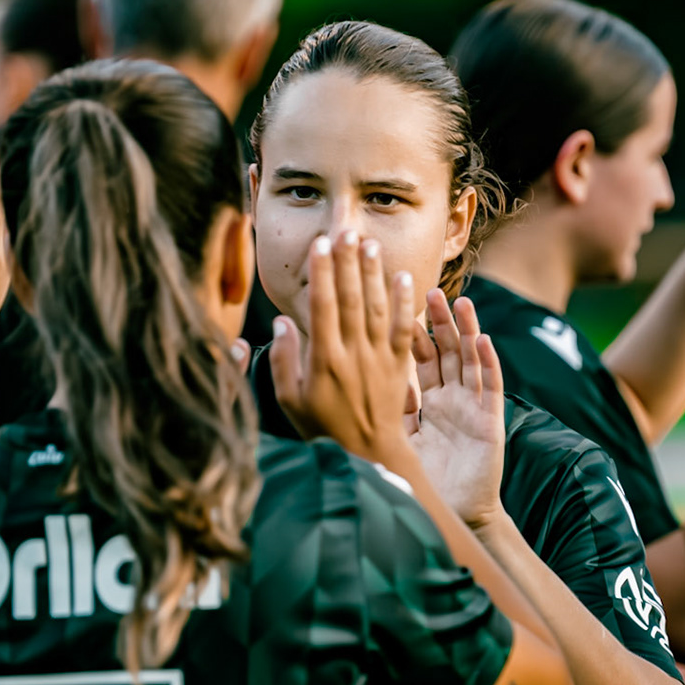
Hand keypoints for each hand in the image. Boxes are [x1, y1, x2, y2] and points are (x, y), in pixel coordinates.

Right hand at [270, 231, 418, 464]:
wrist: (368, 453)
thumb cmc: (322, 427)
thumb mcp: (290, 401)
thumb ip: (284, 361)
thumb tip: (281, 322)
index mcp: (324, 361)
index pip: (323, 308)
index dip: (322, 274)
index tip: (319, 245)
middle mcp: (354, 355)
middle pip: (351, 300)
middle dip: (347, 263)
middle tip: (344, 231)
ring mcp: (379, 358)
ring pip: (376, 308)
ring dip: (373, 274)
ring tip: (368, 243)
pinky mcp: (398, 365)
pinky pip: (402, 328)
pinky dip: (403, 302)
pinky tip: (403, 276)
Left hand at [408, 290, 507, 528]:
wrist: (451, 514)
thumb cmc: (423, 481)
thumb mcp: (399, 440)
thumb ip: (391, 409)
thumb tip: (370, 377)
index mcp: (427, 402)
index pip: (418, 358)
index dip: (410, 331)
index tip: (398, 304)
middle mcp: (451, 399)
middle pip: (445, 351)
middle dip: (437, 321)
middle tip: (427, 290)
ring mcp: (472, 407)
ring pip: (469, 360)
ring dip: (465, 330)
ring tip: (459, 302)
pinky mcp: (489, 421)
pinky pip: (489, 386)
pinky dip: (487, 362)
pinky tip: (481, 339)